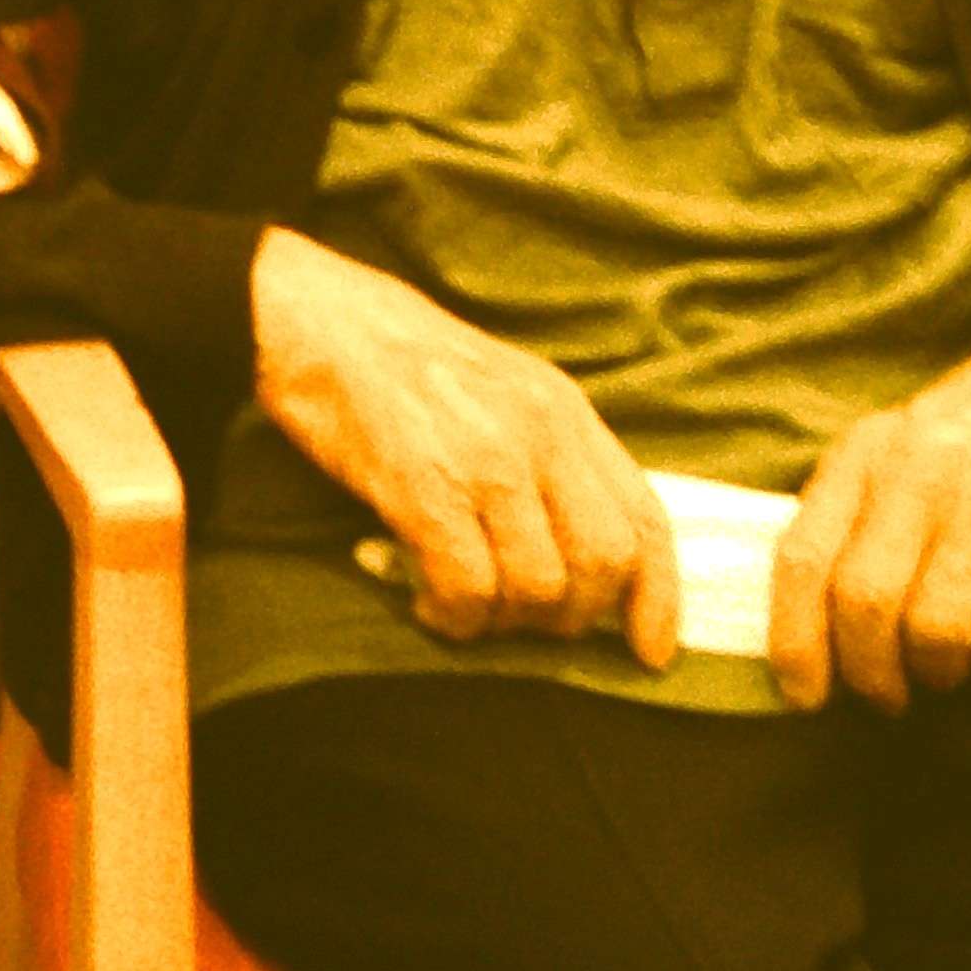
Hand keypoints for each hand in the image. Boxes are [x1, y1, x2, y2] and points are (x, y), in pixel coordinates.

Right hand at [251, 229, 680, 664]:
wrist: (314, 319)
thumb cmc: (399, 362)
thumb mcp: (503, 389)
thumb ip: (548, 455)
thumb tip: (574, 546)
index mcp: (566, 411)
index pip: (645, 517)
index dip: (656, 597)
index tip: (648, 651)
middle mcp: (542, 435)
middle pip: (602, 562)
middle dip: (571, 616)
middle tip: (525, 622)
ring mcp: (486, 460)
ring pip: (537, 585)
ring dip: (503, 622)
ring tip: (465, 610)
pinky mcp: (424, 486)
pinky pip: (466, 586)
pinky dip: (454, 617)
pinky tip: (429, 607)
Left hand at [768, 339, 970, 711]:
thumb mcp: (891, 446)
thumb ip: (849, 514)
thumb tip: (810, 618)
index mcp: (865, 456)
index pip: (803, 560)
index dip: (794, 641)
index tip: (802, 692)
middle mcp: (920, 479)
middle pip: (865, 605)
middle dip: (869, 672)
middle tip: (883, 695)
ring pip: (935, 629)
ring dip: (934, 672)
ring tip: (940, 672)